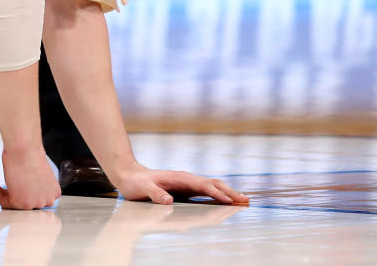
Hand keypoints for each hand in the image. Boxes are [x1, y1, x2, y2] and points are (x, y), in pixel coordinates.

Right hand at [0, 147, 59, 209]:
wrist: (24, 146)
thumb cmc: (29, 151)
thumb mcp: (35, 173)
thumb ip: (31, 184)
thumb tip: (20, 189)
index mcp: (54, 192)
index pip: (34, 199)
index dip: (19, 191)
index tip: (10, 186)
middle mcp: (48, 200)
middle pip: (24, 202)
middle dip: (8, 192)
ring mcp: (36, 203)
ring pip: (14, 203)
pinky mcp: (23, 203)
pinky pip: (5, 202)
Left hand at [114, 166, 248, 205]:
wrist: (129, 175)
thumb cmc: (136, 183)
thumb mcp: (143, 189)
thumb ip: (155, 194)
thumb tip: (168, 201)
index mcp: (180, 178)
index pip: (204, 186)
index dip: (217, 194)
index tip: (230, 201)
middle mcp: (187, 179)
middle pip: (214, 184)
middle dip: (230, 192)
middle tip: (246, 200)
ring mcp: (187, 183)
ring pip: (213, 186)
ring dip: (228, 193)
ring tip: (243, 200)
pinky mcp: (186, 189)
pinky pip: (206, 191)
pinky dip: (219, 195)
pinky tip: (225, 201)